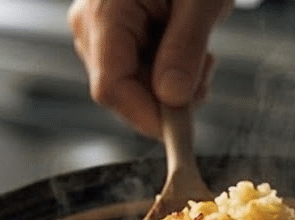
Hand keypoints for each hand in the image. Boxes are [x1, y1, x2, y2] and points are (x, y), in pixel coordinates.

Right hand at [67, 0, 232, 137]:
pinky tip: (182, 47)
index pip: (111, 87)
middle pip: (121, 91)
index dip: (146, 116)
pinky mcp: (112, 36)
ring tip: (196, 50)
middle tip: (203, 76)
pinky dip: (164, 71)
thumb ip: (185, 49)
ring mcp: (98, 31)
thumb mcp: (200, 0)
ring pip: (130, 86)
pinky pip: (134, 71)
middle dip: (164, 97)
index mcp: (104, 13)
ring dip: (168, 84)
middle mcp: (91, 25)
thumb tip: (173, 98)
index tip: (181, 132)